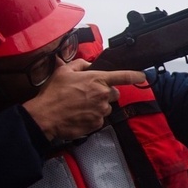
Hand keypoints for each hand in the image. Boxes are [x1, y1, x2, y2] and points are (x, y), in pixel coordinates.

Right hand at [22, 60, 146, 141]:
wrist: (45, 116)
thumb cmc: (53, 93)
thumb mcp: (64, 71)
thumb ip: (80, 64)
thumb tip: (89, 64)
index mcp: (98, 80)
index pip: (123, 76)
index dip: (135, 76)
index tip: (142, 76)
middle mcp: (103, 95)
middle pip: (115, 94)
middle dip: (106, 93)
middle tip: (89, 94)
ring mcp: (101, 110)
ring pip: (106, 107)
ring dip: (98, 106)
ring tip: (80, 106)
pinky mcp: (97, 123)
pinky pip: (100, 119)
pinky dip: (92, 117)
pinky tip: (79, 115)